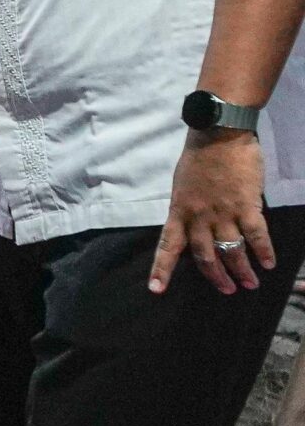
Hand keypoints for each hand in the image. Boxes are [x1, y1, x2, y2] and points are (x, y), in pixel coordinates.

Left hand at [150, 131, 276, 294]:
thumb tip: (197, 228)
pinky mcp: (247, 206)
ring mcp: (223, 213)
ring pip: (231, 251)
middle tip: (227, 290)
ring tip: (250, 283)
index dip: (162, 270)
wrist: (218, 134)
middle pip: (204, 256)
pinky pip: (256, 235)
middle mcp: (198, 217)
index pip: (167, 246)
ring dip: (241, 270)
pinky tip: (269, 263)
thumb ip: (188, 209)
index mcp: (179, 211)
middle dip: (216, 277)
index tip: (156, 290)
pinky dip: (264, 251)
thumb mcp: (183, 186)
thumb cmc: (199, 158)